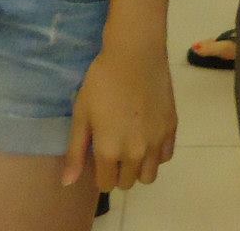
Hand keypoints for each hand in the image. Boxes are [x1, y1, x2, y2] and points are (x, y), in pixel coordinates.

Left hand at [62, 37, 177, 191]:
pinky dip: (156, 154)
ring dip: (138, 168)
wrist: (136, 53)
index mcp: (109, 151)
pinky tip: (147, 135)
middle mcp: (135, 153)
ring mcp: (157, 142)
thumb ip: (75, 152)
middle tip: (114, 148)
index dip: (99, 173)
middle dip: (118, 172)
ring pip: (148, 176)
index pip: (105, 184)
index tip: (98, 156)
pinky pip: (165, 157)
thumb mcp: (82, 114)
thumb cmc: (102, 81)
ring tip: (131, 146)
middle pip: (127, 183)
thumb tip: (67, 183)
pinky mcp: (172, 129)